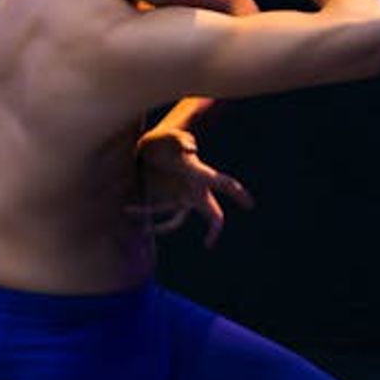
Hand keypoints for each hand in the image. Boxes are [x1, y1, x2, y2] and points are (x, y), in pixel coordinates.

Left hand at [125, 127, 255, 249]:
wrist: (148, 144)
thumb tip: (191, 149)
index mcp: (200, 174)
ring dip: (162, 227)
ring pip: (177, 221)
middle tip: (209, 242)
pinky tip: (129, 209)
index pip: (224, 184)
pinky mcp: (164, 198)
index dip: (238, 194)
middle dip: (214, 228)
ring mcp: (180, 196)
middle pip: (212, 213)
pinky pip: (156, 210)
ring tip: (145, 230)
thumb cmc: (164, 139)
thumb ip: (181, 141)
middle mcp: (194, 190)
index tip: (250, 205)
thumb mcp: (172, 137)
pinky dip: (142, 211)